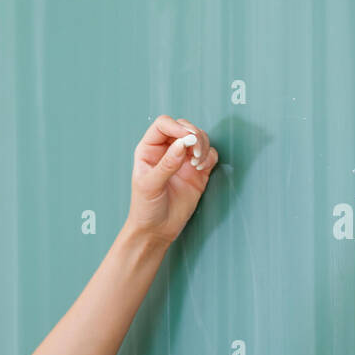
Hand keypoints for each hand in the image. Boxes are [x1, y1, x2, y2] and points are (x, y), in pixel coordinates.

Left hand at [125, 116, 218, 248]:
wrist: (157, 230)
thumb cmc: (146, 208)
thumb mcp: (150, 185)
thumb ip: (167, 163)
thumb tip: (183, 143)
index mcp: (149, 149)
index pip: (163, 124)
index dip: (176, 127)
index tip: (187, 139)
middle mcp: (167, 150)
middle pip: (184, 127)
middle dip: (194, 135)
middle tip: (195, 153)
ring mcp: (183, 160)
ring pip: (199, 138)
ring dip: (203, 146)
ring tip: (197, 164)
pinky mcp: (197, 171)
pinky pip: (209, 154)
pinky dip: (209, 157)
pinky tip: (201, 169)